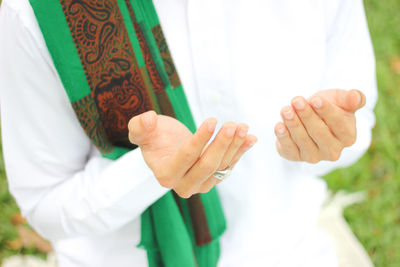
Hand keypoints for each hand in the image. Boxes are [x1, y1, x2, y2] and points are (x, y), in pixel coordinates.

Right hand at [128, 111, 256, 197]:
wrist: (166, 147)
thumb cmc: (154, 137)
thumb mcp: (141, 130)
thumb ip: (139, 127)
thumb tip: (147, 119)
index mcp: (166, 175)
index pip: (187, 157)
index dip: (201, 139)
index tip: (213, 120)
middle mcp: (184, 185)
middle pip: (207, 165)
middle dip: (222, 144)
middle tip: (232, 124)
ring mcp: (201, 184)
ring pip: (221, 167)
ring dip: (235, 147)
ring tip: (243, 127)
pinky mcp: (213, 179)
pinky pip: (229, 166)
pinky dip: (240, 152)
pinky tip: (250, 138)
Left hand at [274, 89, 365, 162]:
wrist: (309, 116)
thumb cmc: (329, 107)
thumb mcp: (341, 100)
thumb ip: (353, 98)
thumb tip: (355, 96)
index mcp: (348, 137)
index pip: (339, 125)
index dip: (326, 112)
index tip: (315, 100)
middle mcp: (333, 151)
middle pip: (319, 133)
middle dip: (306, 115)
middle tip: (296, 101)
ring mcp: (314, 156)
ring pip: (303, 140)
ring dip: (293, 124)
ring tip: (286, 110)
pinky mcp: (296, 157)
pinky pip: (289, 149)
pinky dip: (283, 138)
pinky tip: (279, 126)